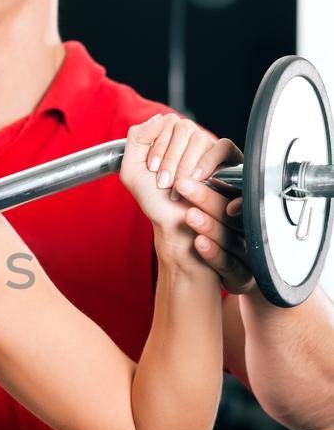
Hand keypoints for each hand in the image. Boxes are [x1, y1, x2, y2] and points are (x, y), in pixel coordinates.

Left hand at [119, 112, 247, 273]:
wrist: (173, 223)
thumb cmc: (155, 199)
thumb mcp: (132, 169)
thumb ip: (136, 139)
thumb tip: (159, 117)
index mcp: (170, 137)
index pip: (168, 122)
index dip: (158, 146)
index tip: (152, 169)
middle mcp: (191, 139)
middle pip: (184, 128)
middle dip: (170, 159)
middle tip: (164, 183)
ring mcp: (210, 148)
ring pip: (199, 138)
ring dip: (185, 165)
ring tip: (178, 187)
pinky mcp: (228, 160)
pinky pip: (222, 146)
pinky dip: (208, 161)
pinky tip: (198, 177)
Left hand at [162, 161, 254, 296]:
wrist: (219, 276)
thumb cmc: (211, 236)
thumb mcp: (210, 208)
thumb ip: (203, 184)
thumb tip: (184, 153)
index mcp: (240, 206)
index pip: (238, 187)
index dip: (222, 179)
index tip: (202, 172)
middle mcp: (246, 227)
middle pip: (229, 210)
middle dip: (206, 197)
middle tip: (183, 184)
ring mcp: (245, 251)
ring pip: (229, 235)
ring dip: (209, 224)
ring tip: (189, 215)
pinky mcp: (241, 274)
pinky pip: (228, 263)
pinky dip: (213, 252)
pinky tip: (198, 243)